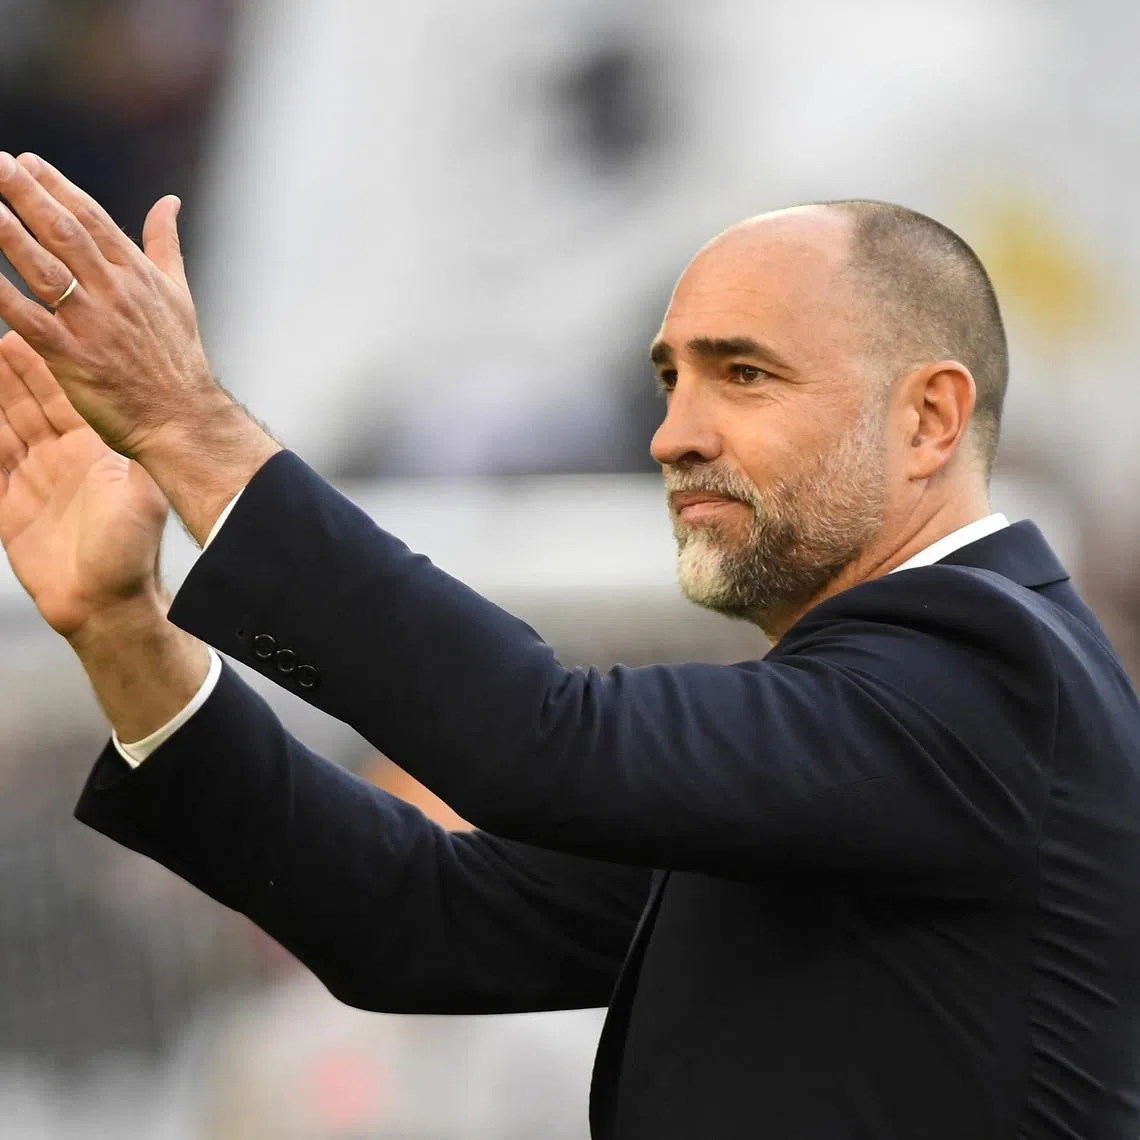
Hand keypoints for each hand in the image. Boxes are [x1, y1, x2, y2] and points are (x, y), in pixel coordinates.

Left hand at [0, 151, 281, 543]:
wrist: (184, 417)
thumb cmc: (180, 360)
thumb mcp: (180, 293)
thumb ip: (164, 244)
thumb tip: (168, 202)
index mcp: (138, 275)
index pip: (93, 219)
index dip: (58, 187)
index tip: (27, 162)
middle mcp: (115, 292)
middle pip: (64, 233)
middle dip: (27, 195)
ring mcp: (93, 324)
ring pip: (44, 268)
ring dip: (9, 234)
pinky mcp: (73, 357)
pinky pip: (28, 319)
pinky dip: (2, 295)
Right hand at [0, 331, 168, 638]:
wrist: (105, 605)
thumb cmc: (130, 554)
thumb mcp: (139, 494)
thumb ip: (133, 455)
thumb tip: (150, 414)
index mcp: (94, 454)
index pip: (65, 400)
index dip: (44, 368)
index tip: (25, 335)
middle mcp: (64, 462)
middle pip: (30, 406)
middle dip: (11, 372)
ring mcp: (34, 483)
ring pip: (4, 429)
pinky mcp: (9, 509)